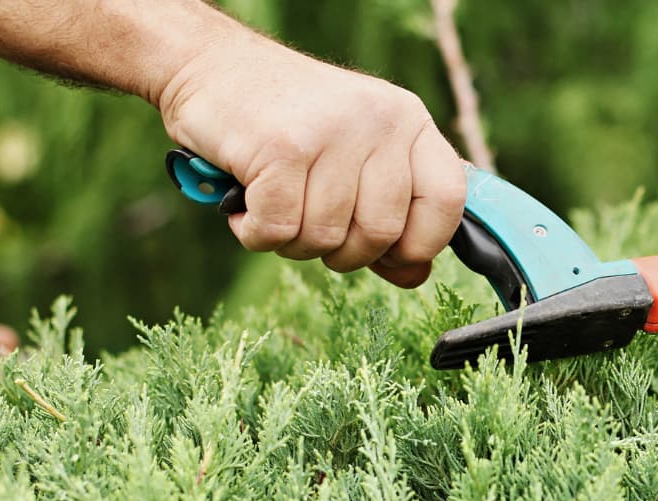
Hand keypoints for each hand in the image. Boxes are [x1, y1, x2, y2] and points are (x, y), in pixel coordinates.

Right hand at [157, 35, 466, 287]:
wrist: (209, 65)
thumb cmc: (287, 122)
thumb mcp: (354, 154)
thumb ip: (392, 215)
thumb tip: (416, 276)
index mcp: (409, 119)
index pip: (448, 201)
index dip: (420, 243)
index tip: (387, 252)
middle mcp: (380, 120)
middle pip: (380, 234)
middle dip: (341, 251)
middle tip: (309, 222)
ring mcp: (331, 132)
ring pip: (324, 239)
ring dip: (291, 241)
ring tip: (273, 202)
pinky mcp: (280, 148)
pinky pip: (277, 231)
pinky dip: (254, 233)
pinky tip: (245, 205)